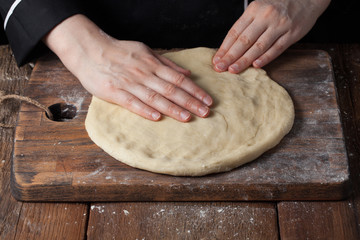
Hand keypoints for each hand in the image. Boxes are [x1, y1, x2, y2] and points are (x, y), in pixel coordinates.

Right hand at [43, 15, 212, 121]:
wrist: (89, 49)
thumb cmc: (119, 51)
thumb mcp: (145, 51)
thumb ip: (166, 63)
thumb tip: (187, 72)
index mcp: (152, 64)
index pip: (178, 79)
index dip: (195, 90)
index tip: (208, 100)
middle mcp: (144, 73)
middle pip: (171, 89)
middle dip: (190, 102)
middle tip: (206, 112)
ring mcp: (129, 83)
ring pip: (155, 97)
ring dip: (173, 108)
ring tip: (188, 117)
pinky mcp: (114, 92)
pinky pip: (132, 102)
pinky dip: (145, 110)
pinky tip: (157, 117)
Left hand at [213, 0, 330, 72]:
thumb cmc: (279, 5)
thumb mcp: (260, 7)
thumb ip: (247, 24)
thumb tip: (230, 46)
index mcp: (254, 9)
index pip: (235, 32)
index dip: (224, 47)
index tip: (216, 59)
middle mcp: (265, 16)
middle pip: (244, 40)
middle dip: (230, 56)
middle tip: (220, 67)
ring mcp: (279, 25)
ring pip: (258, 46)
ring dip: (244, 60)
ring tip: (233, 69)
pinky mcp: (292, 34)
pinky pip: (276, 48)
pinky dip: (265, 58)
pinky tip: (255, 65)